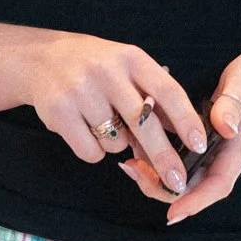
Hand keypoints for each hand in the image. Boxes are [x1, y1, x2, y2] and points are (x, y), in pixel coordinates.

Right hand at [20, 34, 210, 196]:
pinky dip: (95, 151)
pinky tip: (85, 129)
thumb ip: (152, 96)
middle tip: (177, 182)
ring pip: (116, 141)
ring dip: (118, 145)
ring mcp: (81, 90)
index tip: (199, 144)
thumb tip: (184, 139)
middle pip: (143, 123)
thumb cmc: (96, 67)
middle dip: (163, 157)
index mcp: (131, 58)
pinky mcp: (59, 111)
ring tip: (104, 123)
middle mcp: (107, 71)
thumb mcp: (127, 68)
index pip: (167, 91)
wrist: (40, 59)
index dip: (186, 120)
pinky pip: (91, 151)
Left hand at [119, 39, 240, 222]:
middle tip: (133, 172)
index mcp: (237, 146)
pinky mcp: (206, 139)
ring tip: (130, 164)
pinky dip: (162, 158)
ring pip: (187, 175)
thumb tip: (223, 127)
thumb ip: (234, 103)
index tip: (171, 212)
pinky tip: (140, 147)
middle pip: (196, 187)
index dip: (195, 201)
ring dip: (159, 176)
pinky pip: (184, 158)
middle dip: (165, 190)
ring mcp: (216, 149)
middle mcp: (225, 154)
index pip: (218, 184)